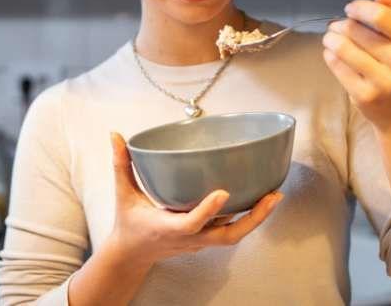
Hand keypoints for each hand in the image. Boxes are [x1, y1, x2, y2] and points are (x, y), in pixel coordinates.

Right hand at [104, 132, 282, 268]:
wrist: (132, 254)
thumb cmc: (129, 222)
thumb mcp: (123, 194)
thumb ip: (121, 164)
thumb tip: (116, 135)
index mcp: (167, 227)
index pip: (191, 223)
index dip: (208, 210)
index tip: (224, 192)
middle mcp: (188, 238)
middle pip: (227, 236)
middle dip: (253, 219)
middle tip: (272, 196)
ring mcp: (200, 242)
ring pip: (234, 236)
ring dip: (257, 218)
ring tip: (275, 196)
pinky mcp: (206, 240)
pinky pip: (232, 231)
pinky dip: (249, 218)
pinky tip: (264, 200)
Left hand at [322, 0, 390, 131]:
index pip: (382, 16)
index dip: (360, 8)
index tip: (350, 9)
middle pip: (357, 30)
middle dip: (341, 24)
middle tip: (337, 26)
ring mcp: (383, 81)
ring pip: (343, 48)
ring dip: (331, 39)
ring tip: (331, 38)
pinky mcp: (364, 95)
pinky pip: (337, 66)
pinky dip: (330, 56)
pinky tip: (332, 54)